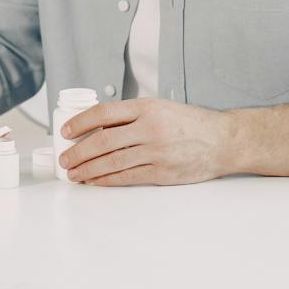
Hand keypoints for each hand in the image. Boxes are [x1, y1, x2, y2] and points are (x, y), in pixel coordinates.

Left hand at [58, 97, 235, 185]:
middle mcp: (150, 128)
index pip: (104, 113)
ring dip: (88, 169)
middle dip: (78, 152)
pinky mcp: (162, 172)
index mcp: (147, 107)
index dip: (80, 123)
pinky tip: (95, 181)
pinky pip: (127, 177)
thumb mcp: (160, 107)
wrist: (223, 140)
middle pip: (103, 141)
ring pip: (112, 162)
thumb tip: (96, 128)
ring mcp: (156, 152)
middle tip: (65, 159)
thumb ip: (132, 116)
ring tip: (74, 173)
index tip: (65, 131)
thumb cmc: (190, 123)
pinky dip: (106, 180)